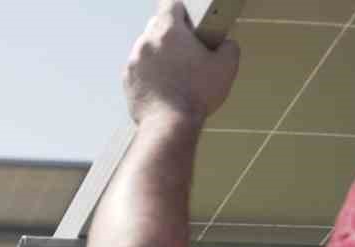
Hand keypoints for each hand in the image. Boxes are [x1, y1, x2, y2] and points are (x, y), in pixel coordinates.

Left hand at [124, 0, 240, 124]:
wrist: (169, 125)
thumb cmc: (197, 93)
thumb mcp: (226, 66)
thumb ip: (227, 46)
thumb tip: (224, 45)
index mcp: (168, 31)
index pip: (170, 5)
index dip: (182, 11)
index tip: (189, 23)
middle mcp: (145, 42)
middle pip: (156, 26)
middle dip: (171, 34)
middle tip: (186, 51)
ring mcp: (132, 62)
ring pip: (146, 49)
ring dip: (159, 55)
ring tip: (175, 73)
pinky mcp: (126, 81)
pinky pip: (139, 69)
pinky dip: (149, 73)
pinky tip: (163, 87)